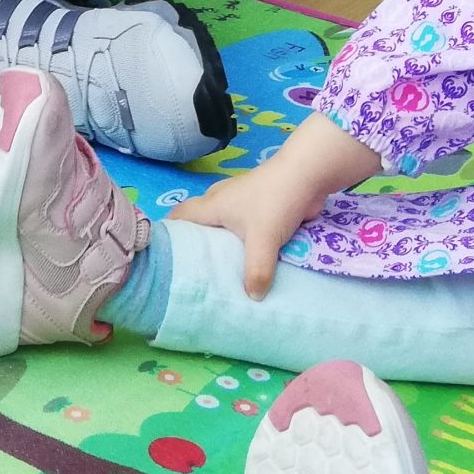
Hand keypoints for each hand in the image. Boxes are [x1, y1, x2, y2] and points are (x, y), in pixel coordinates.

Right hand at [168, 113, 382, 294]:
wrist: (307, 174)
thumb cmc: (274, 200)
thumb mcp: (263, 239)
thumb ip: (256, 270)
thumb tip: (252, 298)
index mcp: (211, 205)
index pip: (179, 217)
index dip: (169, 234)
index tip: (165, 257)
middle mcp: (221, 202)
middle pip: (200, 223)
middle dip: (196, 245)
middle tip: (195, 273)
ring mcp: (241, 203)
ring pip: (223, 226)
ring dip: (222, 244)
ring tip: (222, 271)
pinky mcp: (260, 206)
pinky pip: (244, 228)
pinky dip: (243, 242)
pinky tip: (250, 259)